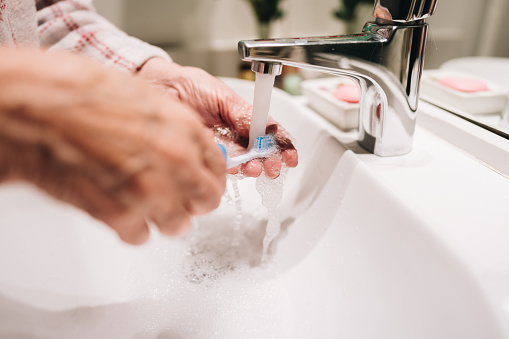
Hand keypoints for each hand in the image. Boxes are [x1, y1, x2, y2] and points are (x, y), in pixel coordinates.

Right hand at [0, 49, 225, 243]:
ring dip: (165, 218)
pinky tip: (122, 213)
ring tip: (149, 207)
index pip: (218, 169)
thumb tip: (188, 149)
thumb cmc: (85, 95)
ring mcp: (150, 192)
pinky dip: (133, 228)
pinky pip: (141, 236)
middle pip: (205, 201)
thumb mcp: (146, 100)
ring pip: (178, 225)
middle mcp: (174, 163)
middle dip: (195, 202)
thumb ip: (175, 129)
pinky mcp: (120, 215)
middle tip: (184, 201)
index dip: (211, 178)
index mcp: (185, 131)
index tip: (204, 184)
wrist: (42, 107)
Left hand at [137, 58, 297, 178]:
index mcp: (241, 116)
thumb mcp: (220, 95)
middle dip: (270, 161)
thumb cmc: (185, 85)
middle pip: (259, 152)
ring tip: (254, 168)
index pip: (268, 133)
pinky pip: (220, 167)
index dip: (281, 145)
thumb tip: (264, 128)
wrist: (156, 88)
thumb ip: (242, 113)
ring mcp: (219, 147)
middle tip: (273, 168)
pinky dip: (229, 170)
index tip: (290, 157)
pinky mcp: (202, 157)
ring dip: (252, 168)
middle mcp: (233, 134)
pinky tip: (233, 168)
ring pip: (242, 163)